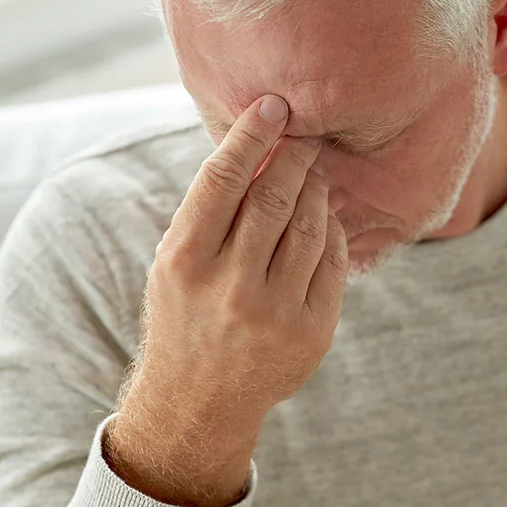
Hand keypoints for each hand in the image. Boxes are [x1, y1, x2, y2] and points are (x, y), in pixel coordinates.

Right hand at [106, 94, 347, 506]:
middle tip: (307, 132)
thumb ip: (210, 213)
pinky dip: (330, 232)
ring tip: (314, 173)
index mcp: (185, 262)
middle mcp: (231, 286)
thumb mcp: (175, 265)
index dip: (251, 136)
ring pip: (309, 226)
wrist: (199, 401)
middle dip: (295, 156)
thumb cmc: (185, 315)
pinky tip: (324, 217)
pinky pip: (331, 262)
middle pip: (273, 198)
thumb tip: (256, 144)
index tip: (273, 105)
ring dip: (316, 190)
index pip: (222, 181)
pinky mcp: (312, 331)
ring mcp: (276, 312)